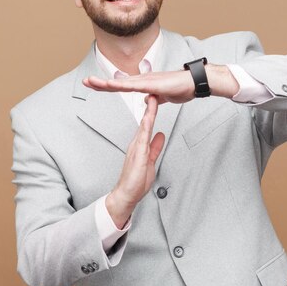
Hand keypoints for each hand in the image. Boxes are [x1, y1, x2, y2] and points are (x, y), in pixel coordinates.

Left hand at [83, 70, 194, 104]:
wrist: (194, 84)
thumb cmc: (181, 88)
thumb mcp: (162, 97)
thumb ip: (153, 98)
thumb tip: (147, 100)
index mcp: (144, 84)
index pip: (122, 86)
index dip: (108, 86)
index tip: (94, 86)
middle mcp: (142, 80)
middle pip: (118, 82)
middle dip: (101, 83)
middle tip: (85, 82)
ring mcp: (146, 81)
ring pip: (122, 83)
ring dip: (106, 83)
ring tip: (92, 82)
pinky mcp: (152, 84)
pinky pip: (133, 86)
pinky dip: (121, 85)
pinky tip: (111, 85)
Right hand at [106, 95, 164, 227]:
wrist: (126, 195)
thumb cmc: (136, 181)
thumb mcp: (150, 161)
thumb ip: (155, 147)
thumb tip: (160, 135)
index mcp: (140, 144)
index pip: (148, 123)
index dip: (152, 110)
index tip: (157, 98)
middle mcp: (137, 143)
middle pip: (145, 120)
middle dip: (150, 105)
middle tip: (154, 90)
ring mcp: (136, 148)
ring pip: (143, 126)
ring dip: (148, 112)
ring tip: (152, 99)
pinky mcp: (137, 156)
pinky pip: (142, 139)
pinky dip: (145, 128)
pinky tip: (149, 120)